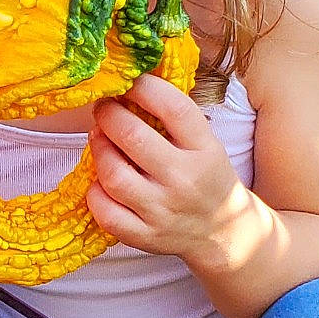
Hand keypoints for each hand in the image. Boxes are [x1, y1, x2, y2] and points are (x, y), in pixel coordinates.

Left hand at [87, 73, 261, 269]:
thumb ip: (175, 118)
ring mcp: (163, 211)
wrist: (223, 233)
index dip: (142, 87)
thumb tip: (132, 81)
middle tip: (103, 109)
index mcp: (205, 150)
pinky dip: (95, 192)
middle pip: (132, 137)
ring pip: (113, 174)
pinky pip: (105, 211)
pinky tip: (100, 181)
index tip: (127, 82)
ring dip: (98, 150)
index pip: (172, 107)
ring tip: (99, 139)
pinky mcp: (145, 236)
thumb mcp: (206, 144)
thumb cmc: (206, 178)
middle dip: (108, 115)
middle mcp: (184, 180)